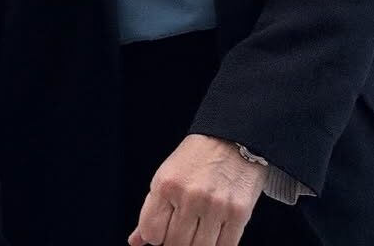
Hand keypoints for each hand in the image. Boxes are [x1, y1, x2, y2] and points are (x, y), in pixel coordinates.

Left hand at [127, 133, 266, 245]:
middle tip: (185, 226)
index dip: (156, 235)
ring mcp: (215, 205)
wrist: (233, 137)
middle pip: (175, 245)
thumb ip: (151, 210)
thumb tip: (135, 242)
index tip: (165, 227)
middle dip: (177, 240)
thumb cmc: (197, 158)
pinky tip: (216, 231)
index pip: (151, 233)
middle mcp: (190, 195)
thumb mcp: (167, 175)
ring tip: (201, 227)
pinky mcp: (239, 213)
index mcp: (166, 184)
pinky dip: (218, 245)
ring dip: (197, 243)